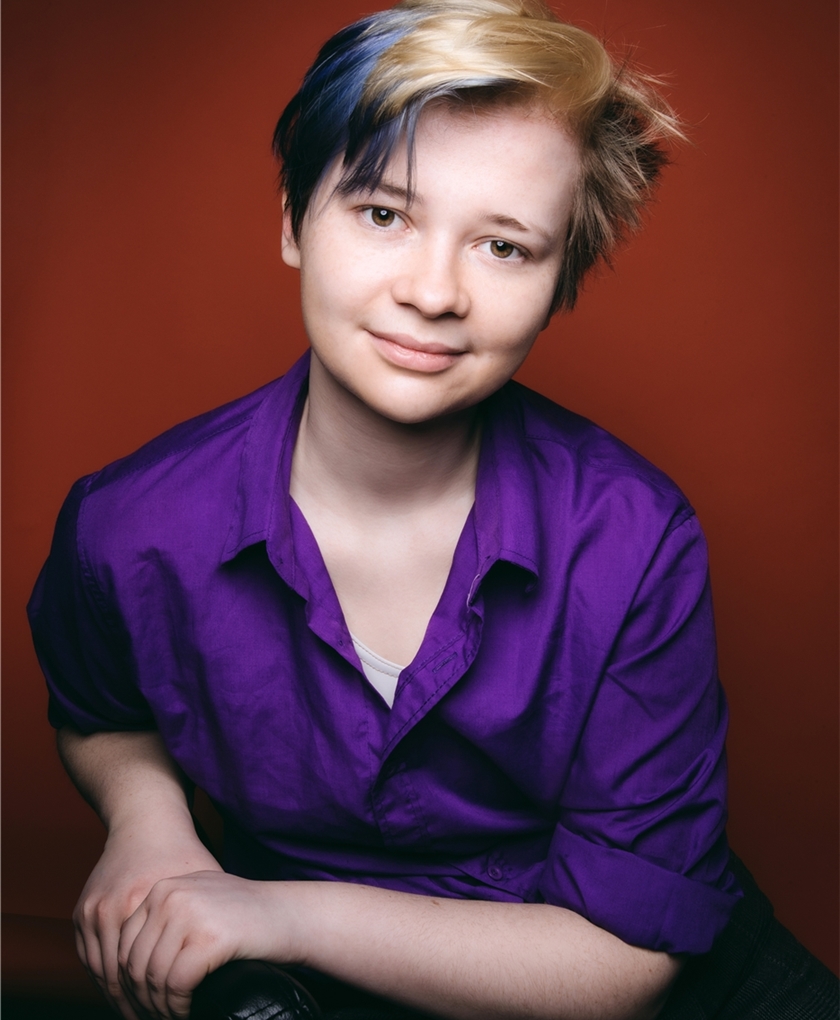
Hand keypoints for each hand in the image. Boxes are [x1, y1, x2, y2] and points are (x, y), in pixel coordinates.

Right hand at [73, 821, 221, 1019]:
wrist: (147, 822)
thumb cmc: (182, 851)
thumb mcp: (206, 880)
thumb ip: (215, 916)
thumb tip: (241, 953)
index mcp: (147, 903)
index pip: (150, 971)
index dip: (163, 1001)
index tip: (176, 1016)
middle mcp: (115, 908)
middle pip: (121, 980)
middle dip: (139, 1008)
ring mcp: (94, 911)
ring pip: (102, 974)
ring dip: (120, 1000)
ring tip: (142, 1014)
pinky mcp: (83, 911)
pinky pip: (89, 959)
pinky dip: (104, 979)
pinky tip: (122, 992)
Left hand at [116, 871, 293, 1018]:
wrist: (288, 914)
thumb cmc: (245, 915)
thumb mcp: (199, 901)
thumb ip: (166, 917)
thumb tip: (126, 963)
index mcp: (164, 887)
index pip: (124, 943)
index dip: (126, 982)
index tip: (136, 1005)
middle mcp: (171, 896)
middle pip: (134, 962)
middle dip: (139, 1000)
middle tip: (150, 1018)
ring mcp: (189, 914)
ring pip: (152, 977)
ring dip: (159, 1008)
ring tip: (170, 1018)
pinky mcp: (208, 938)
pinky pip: (176, 985)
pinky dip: (177, 1008)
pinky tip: (186, 1014)